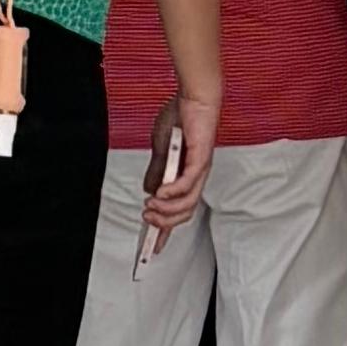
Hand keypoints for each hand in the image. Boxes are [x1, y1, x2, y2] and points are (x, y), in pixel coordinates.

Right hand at [140, 89, 219, 241]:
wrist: (193, 98)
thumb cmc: (180, 119)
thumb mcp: (161, 150)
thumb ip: (156, 171)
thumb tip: (148, 190)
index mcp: (187, 177)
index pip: (177, 211)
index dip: (166, 231)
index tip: (153, 247)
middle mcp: (196, 178)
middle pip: (184, 213)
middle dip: (164, 222)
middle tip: (146, 218)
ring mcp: (200, 170)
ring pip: (187, 203)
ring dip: (166, 209)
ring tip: (150, 206)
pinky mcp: (200, 159)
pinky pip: (188, 183)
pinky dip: (173, 192)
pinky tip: (160, 193)